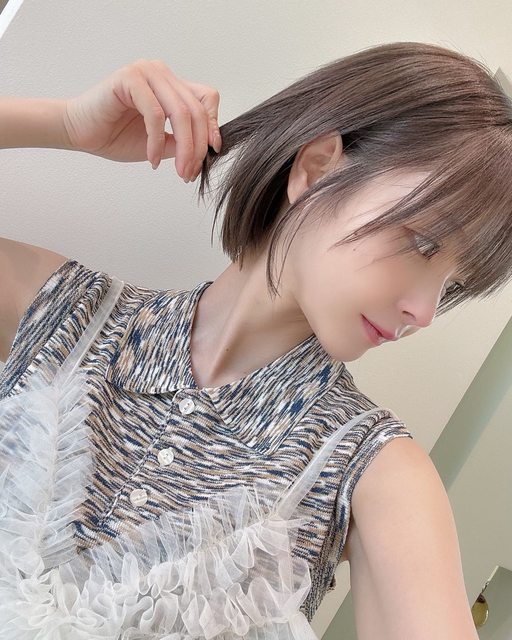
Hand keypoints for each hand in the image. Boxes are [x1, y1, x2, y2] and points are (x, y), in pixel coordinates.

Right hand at [63, 59, 221, 181]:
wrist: (79, 134)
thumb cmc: (115, 136)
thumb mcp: (161, 144)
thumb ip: (182, 141)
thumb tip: (206, 150)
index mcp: (170, 84)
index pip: (206, 100)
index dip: (213, 126)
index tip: (211, 153)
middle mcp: (160, 73)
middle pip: (196, 110)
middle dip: (197, 147)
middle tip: (189, 172)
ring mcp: (146, 72)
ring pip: (180, 112)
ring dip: (184, 147)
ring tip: (179, 170)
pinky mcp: (129, 79)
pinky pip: (155, 114)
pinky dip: (157, 141)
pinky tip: (151, 158)